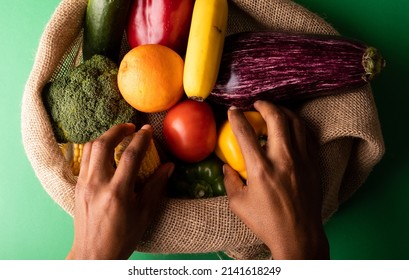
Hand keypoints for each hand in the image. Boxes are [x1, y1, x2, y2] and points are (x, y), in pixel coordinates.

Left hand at [66, 123, 173, 259]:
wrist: (93, 255)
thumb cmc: (122, 237)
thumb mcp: (144, 213)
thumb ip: (156, 186)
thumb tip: (169, 166)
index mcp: (117, 192)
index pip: (130, 155)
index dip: (141, 139)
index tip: (148, 130)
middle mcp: (97, 184)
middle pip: (104, 144)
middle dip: (118, 130)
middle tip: (131, 126)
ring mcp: (84, 185)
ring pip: (90, 149)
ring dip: (105, 137)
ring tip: (119, 135)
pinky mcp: (77, 187)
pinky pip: (84, 159)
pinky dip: (96, 149)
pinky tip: (106, 151)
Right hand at [223, 101, 328, 258]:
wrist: (299, 235)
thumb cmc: (267, 222)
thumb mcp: (239, 204)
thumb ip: (230, 181)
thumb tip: (227, 167)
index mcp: (261, 169)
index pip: (246, 133)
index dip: (237, 118)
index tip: (233, 111)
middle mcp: (283, 159)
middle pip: (276, 118)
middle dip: (264, 105)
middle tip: (257, 104)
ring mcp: (302, 160)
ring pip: (295, 123)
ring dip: (283, 111)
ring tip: (274, 111)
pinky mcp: (313, 164)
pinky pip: (308, 135)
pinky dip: (298, 125)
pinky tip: (291, 126)